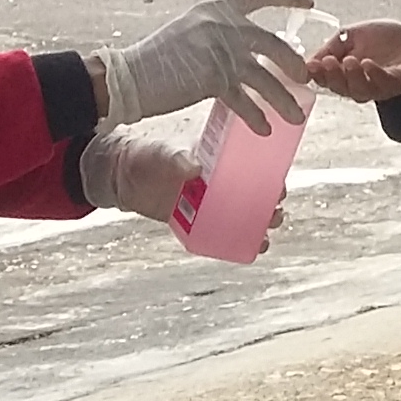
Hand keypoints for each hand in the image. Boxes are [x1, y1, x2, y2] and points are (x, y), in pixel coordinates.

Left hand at [77, 124, 280, 251]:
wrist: (120, 176)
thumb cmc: (147, 155)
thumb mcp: (165, 152)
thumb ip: (178, 159)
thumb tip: (195, 169)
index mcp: (217, 160)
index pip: (253, 169)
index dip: (271, 179)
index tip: (280, 189)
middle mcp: (217, 182)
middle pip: (252, 195)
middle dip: (269, 206)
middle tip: (276, 215)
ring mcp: (205, 202)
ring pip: (239, 215)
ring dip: (256, 225)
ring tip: (265, 234)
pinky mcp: (192, 220)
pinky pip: (217, 232)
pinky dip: (232, 241)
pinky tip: (246, 248)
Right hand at [99, 0, 313, 127]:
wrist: (130, 76)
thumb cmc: (157, 58)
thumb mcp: (191, 31)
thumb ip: (219, 35)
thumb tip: (248, 52)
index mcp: (217, 9)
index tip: (309, 1)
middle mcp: (222, 25)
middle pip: (273, 43)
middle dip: (294, 63)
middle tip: (305, 79)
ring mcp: (220, 51)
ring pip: (264, 77)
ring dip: (283, 100)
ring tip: (297, 117)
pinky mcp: (213, 78)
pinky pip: (244, 100)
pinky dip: (256, 116)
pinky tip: (265, 129)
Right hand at [308, 20, 400, 103]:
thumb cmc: (382, 40)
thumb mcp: (349, 37)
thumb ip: (329, 48)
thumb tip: (307, 63)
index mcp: (345, 74)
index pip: (326, 80)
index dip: (317, 74)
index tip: (310, 65)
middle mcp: (360, 84)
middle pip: (342, 89)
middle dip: (332, 77)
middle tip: (327, 63)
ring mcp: (380, 86)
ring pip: (361, 90)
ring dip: (352, 77)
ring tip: (349, 61)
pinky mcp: (399, 82)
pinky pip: (385, 84)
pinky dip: (375, 75)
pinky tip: (368, 64)